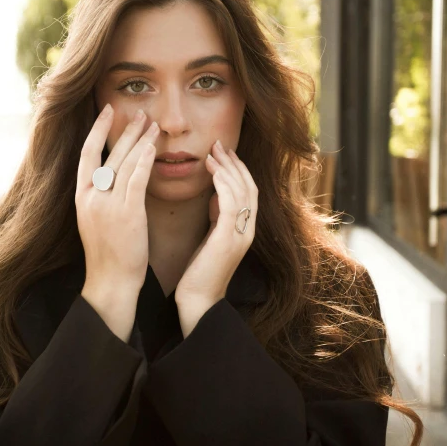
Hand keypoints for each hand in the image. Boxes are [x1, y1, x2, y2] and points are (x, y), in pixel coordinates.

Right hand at [76, 105, 159, 293]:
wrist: (110, 282)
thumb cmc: (109, 254)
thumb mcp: (97, 220)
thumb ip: (103, 196)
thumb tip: (115, 175)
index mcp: (81, 198)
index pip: (87, 154)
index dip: (97, 130)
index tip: (107, 111)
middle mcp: (91, 198)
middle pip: (108, 154)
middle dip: (125, 130)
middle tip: (140, 112)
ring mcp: (107, 206)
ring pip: (124, 163)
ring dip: (140, 141)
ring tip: (153, 124)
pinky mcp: (126, 214)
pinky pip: (135, 181)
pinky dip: (144, 162)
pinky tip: (153, 147)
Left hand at [175, 139, 257, 330]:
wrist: (197, 301)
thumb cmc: (199, 273)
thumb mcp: (211, 239)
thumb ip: (217, 218)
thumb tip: (215, 196)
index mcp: (245, 229)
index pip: (248, 191)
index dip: (237, 169)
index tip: (223, 152)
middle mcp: (248, 230)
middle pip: (249, 186)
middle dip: (234, 163)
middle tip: (219, 144)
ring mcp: (241, 234)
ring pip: (242, 190)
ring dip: (228, 168)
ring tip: (213, 152)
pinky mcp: (229, 238)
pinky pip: (230, 202)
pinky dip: (222, 182)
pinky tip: (210, 170)